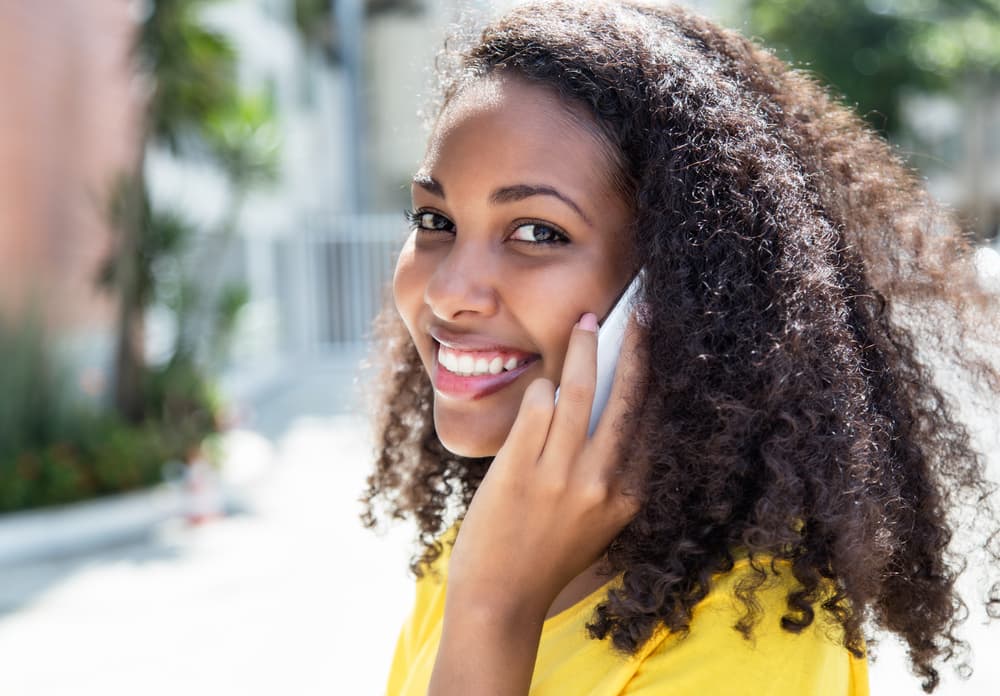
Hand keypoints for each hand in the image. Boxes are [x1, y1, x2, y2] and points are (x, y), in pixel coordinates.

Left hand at [445, 312, 645, 620]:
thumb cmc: (548, 556)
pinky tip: (541, 386)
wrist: (500, 597)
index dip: (658, 378)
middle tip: (641, 311)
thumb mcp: (599, 522)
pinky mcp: (519, 468)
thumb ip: (611, 475)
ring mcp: (558, 474)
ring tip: (587, 322)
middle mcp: (600, 483)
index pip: (651, 423)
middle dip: (635, 347)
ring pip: (577, 390)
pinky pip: (536, 405)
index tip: (663, 346)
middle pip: (624, 397)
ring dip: (583, 349)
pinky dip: (540, 388)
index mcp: (627, 497)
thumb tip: (613, 408)